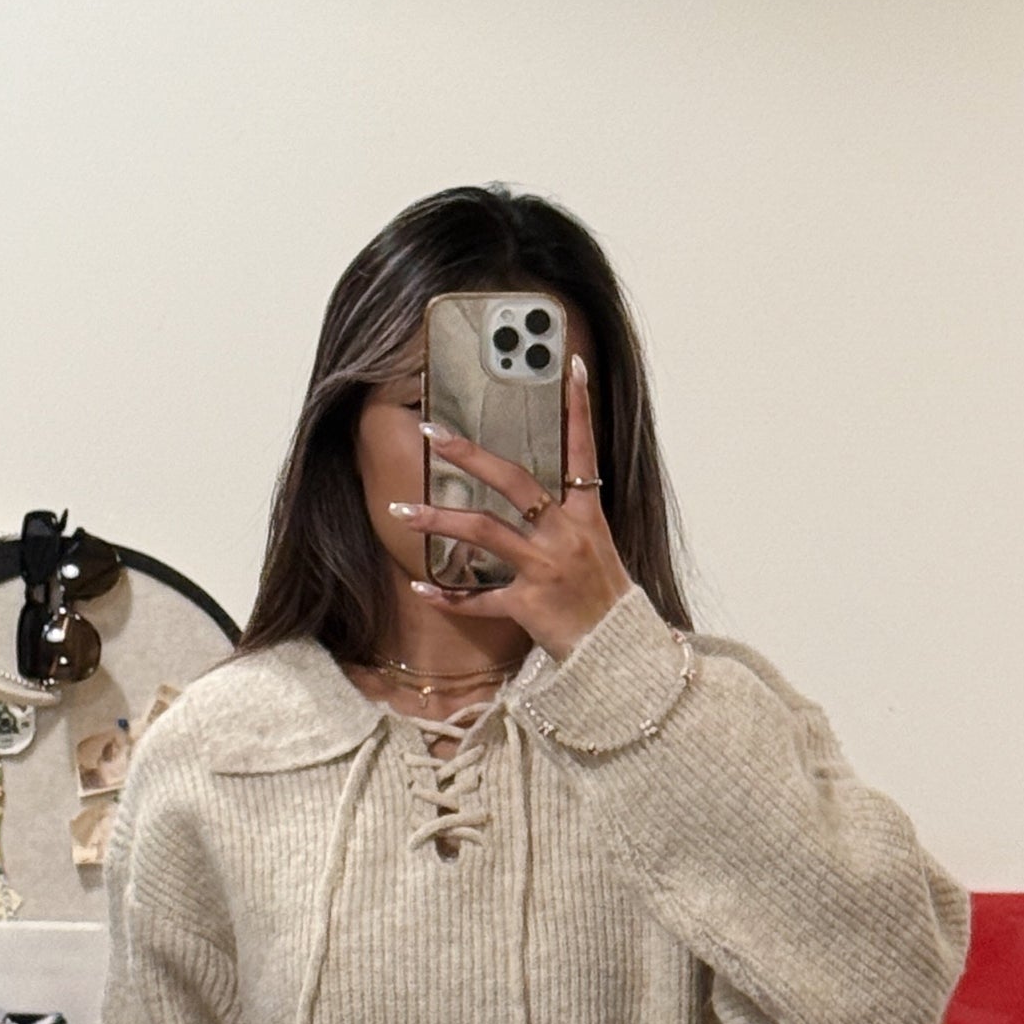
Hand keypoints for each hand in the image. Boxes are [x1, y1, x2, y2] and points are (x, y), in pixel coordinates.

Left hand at [388, 353, 633, 662]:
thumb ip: (568, 523)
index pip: (584, 451)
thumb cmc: (606, 606)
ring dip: (438, 521)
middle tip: (433, 432)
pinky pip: (478, 599)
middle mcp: (566, 536)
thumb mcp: (597, 553)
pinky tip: (420, 587)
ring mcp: (545, 569)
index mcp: (588, 518)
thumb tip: (538, 502)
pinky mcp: (529, 606)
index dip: (579, 408)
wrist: (620, 656)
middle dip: (469, 454)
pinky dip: (447, 596)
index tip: (570, 367)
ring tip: (403, 513)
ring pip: (483, 533)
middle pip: (514, 481)